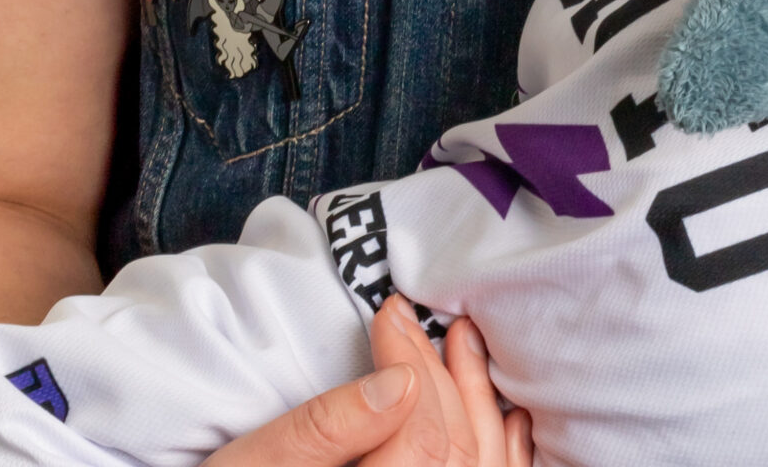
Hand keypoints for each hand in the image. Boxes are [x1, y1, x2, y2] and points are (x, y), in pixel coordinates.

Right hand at [210, 297, 530, 466]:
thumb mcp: (260, 463)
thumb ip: (328, 429)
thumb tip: (401, 380)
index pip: (424, 443)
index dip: (411, 367)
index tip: (387, 316)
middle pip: (454, 455)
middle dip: (438, 373)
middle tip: (410, 317)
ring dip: (477, 402)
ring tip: (462, 340)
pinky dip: (503, 454)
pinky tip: (508, 417)